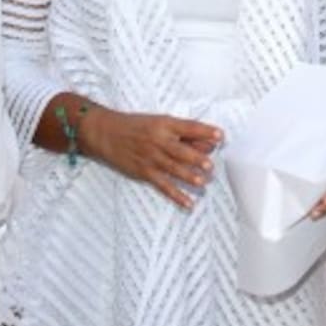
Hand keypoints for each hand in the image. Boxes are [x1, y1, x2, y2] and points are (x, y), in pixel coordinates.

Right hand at [80, 108, 222, 208]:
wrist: (106, 133)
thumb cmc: (134, 125)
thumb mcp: (158, 122)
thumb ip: (182, 133)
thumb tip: (206, 143)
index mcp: (164, 124)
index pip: (188, 127)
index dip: (205, 131)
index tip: (220, 135)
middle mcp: (158, 140)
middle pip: (180, 150)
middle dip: (196, 158)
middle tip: (209, 165)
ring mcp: (150, 157)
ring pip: (173, 169)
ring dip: (189, 176)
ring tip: (203, 182)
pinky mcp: (144, 172)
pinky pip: (163, 185)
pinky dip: (176, 195)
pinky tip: (188, 203)